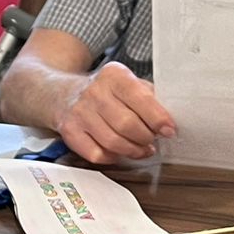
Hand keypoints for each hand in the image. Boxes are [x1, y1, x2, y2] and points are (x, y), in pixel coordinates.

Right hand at [57, 62, 176, 163]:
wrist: (64, 94)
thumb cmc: (104, 92)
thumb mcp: (127, 82)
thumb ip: (148, 97)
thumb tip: (168, 120)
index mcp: (114, 75)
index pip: (141, 99)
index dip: (158, 119)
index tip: (169, 130)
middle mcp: (95, 92)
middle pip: (127, 124)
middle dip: (145, 138)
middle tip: (152, 140)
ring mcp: (80, 113)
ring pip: (113, 142)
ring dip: (133, 151)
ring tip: (141, 149)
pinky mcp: (70, 132)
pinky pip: (97, 154)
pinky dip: (113, 157)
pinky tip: (119, 152)